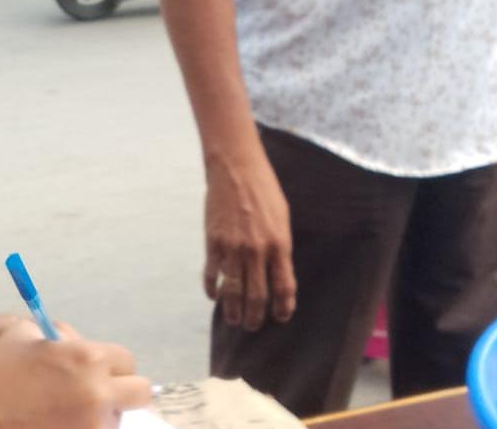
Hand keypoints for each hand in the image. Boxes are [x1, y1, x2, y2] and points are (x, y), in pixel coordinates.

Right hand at [0, 320, 150, 428]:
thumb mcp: (26, 334)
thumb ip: (62, 339)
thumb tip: (80, 343)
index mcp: (87, 358)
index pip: (127, 360)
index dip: (112, 365)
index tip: (98, 372)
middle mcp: (97, 394)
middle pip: (140, 392)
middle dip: (122, 392)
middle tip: (98, 396)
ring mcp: (90, 428)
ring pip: (117, 421)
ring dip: (102, 417)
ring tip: (68, 414)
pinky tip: (60, 425)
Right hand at [203, 149, 296, 329]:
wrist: (236, 169)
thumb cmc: (264, 191)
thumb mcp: (282, 218)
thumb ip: (280, 247)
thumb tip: (276, 272)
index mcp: (279, 245)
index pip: (284, 287)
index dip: (283, 308)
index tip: (280, 318)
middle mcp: (257, 251)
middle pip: (258, 296)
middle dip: (256, 317)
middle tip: (253, 326)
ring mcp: (233, 248)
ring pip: (233, 291)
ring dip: (234, 311)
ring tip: (234, 320)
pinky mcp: (213, 243)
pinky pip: (212, 274)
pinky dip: (212, 289)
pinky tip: (214, 297)